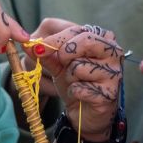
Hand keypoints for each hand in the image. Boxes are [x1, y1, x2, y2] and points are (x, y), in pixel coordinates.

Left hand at [31, 19, 122, 141]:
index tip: (37, 47)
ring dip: (69, 77)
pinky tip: (80, 94)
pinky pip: (80, 87)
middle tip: (61, 64)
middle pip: (85, 41)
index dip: (55, 39)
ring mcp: (114, 72)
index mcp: (102, 37)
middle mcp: (113, 51)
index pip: (77, 31)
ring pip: (79, 66)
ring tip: (75, 82)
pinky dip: (73, 91)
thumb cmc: (75, 81)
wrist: (85, 112)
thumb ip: (45, 53)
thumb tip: (28, 45)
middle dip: (65, 53)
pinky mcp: (110, 93)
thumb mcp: (58, 64)